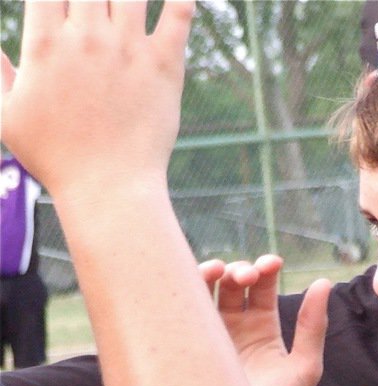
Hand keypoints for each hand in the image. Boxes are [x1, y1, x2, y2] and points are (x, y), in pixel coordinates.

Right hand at [0, 0, 192, 199]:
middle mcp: (87, 37)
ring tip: (123, 3)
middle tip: (94, 9)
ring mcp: (128, 49)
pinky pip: (177, 14)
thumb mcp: (7, 118)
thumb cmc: (55, 161)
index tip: (60, 5)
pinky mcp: (164, 66)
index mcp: (45, 43)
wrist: (108, 192)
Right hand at [199, 255, 330, 385]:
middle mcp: (235, 328)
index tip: (271, 263)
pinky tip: (195, 280)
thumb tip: (324, 282)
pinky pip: (184, 310)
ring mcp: (210, 334)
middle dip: (240, 269)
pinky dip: (188, 289)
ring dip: (212, 272)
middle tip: (245, 276)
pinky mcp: (189, 343)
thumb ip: (313, 326)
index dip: (266, 268)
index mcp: (264, 329)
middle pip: (233, 283)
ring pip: (206, 291)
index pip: (263, 287)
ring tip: (218, 271)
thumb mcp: (304, 368)